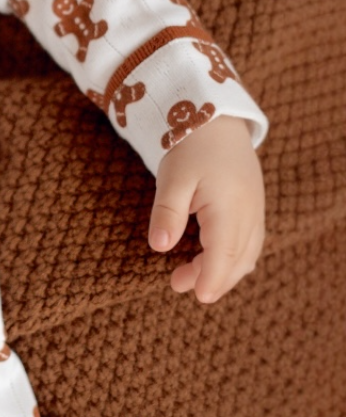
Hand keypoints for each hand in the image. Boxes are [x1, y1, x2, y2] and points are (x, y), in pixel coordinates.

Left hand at [148, 116, 264, 302]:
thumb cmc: (190, 146)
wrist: (216, 119)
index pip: (224, 254)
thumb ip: (167, 212)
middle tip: (177, 284)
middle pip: (237, 260)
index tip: (198, 297)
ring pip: (247, 254)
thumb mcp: (172, 178)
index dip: (212, 279)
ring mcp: (256, 210)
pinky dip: (233, 257)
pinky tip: (210, 258)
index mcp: (229, 206)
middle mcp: (250, 212)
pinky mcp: (254, 208)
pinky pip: (250, 242)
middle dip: (211, 278)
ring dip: (222, 270)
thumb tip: (159, 246)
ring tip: (187, 275)